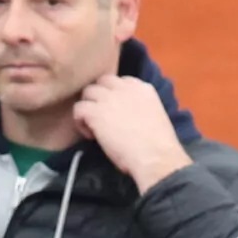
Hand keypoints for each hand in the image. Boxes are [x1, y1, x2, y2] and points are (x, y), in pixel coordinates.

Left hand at [72, 75, 190, 192]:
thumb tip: (126, 115)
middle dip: (99, 96)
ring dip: (89, 107)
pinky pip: (78, 109)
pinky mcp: (95, 112)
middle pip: (102, 82)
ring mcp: (108, 98)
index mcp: (143, 88)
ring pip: (88, 92)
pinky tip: (91, 136)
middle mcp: (124, 88)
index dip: (114, 94)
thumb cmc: (159, 146)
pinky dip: (80, 122)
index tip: (116, 111)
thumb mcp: (154, 115)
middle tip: (101, 116)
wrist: (155, 157)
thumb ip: (140, 107)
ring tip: (94, 126)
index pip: (121, 81)